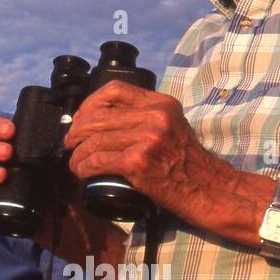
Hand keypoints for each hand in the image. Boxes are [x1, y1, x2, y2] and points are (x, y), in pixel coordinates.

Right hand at [0, 116, 124, 264]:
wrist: (79, 226)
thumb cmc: (74, 191)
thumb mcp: (72, 167)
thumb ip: (67, 150)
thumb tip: (64, 133)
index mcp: (19, 151)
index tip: (11, 131)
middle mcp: (6, 166)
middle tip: (8, 153)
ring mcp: (1, 188)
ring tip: (2, 175)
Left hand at [64, 79, 234, 225]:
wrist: (209, 189)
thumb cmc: (188, 163)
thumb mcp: (171, 126)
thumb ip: (145, 117)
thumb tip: (103, 118)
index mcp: (161, 103)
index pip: (115, 90)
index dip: (90, 103)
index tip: (80, 118)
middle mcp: (155, 116)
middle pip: (99, 116)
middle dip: (77, 131)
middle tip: (70, 143)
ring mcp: (148, 138)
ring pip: (95, 140)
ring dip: (77, 154)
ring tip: (74, 162)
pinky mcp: (139, 161)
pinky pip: (98, 161)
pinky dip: (84, 167)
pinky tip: (81, 172)